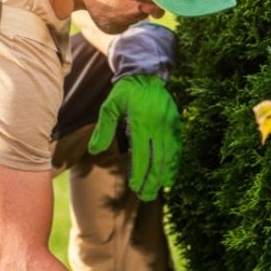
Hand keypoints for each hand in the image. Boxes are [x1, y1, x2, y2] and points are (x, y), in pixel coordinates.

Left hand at [87, 74, 180, 201]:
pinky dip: (174, 163)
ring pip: (170, 156)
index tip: (135, 188)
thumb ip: (103, 129)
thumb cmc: (124, 92)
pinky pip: (177, 148)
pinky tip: (170, 175)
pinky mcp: (177, 124)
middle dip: (152, 180)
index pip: (142, 155)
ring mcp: (170, 125)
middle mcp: (159, 125)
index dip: (140, 174)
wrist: (146, 74)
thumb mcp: (109, 107)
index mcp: (142, 122)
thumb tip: (94, 151)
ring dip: (164, 175)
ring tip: (158, 190)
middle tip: (146, 196)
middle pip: (158, 159)